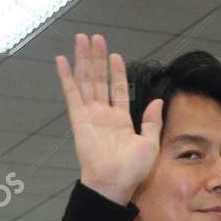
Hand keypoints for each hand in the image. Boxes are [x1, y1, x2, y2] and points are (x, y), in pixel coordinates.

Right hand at [55, 32, 163, 204]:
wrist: (113, 182)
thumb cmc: (132, 170)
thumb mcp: (150, 144)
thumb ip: (152, 122)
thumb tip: (158, 102)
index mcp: (121, 121)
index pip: (117, 89)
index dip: (116, 71)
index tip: (114, 55)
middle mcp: (104, 115)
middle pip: (99, 80)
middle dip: (97, 58)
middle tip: (94, 38)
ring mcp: (90, 115)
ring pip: (86, 81)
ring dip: (83, 60)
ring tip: (81, 39)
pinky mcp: (78, 119)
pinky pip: (71, 94)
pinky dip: (66, 77)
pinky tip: (62, 60)